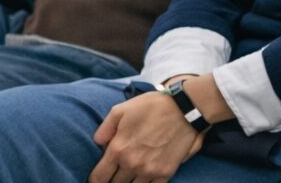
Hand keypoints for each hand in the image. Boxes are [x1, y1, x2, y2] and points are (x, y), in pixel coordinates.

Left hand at [89, 92, 204, 182]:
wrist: (185, 109)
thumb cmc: (153, 106)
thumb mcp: (122, 109)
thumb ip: (105, 128)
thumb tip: (97, 143)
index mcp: (119, 149)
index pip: (99, 177)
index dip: (95, 179)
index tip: (99, 177)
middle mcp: (132, 164)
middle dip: (112, 180)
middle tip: (115, 174)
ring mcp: (150, 170)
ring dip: (128, 182)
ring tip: (130, 175)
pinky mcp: (165, 173)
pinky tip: (145, 178)